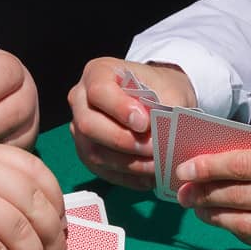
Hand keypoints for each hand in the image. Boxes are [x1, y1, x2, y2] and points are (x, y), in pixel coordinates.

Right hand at [66, 56, 196, 190]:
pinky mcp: (87, 152)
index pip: (98, 90)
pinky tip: (149, 177)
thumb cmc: (162, 90)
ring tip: (157, 166)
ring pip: (93, 151)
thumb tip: (160, 133)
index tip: (145, 123)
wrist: (161, 100)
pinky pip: (100, 170)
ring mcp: (80, 128)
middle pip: (88, 124)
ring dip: (127, 163)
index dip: (119, 108)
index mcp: (98, 72)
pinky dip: (127, 177)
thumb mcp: (170, 90)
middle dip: (123, 140)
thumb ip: (165, 107)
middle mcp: (81, 99)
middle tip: (154, 148)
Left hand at [175, 143, 250, 249]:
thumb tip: (235, 167)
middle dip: (204, 193)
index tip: (185, 168)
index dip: (208, 168)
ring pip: (247, 226)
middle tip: (182, 191)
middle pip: (239, 197)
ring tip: (200, 209)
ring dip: (217, 217)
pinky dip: (246, 237)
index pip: (243, 165)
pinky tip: (233, 227)